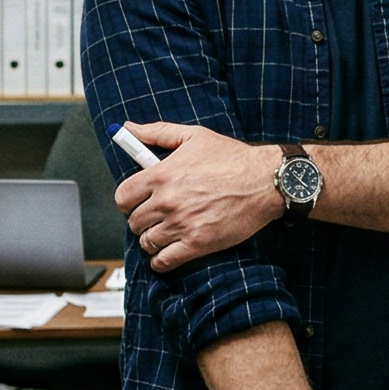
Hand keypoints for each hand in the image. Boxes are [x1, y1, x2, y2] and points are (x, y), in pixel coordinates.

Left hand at [114, 121, 283, 272]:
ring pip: (147, 242)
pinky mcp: (197, 244)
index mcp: (162, 174)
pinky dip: (160, 261)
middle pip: (134, 221)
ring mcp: (181, 224)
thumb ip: (157, 132)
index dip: (129, 200)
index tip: (138, 201)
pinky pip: (164, 261)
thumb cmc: (233, 158)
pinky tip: (167, 253)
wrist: (266, 181)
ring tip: (166, 232)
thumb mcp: (194, 136)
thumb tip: (128, 128)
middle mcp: (167, 200)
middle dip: (143, 220)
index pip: (123, 196)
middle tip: (156, 216)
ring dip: (153, 239)